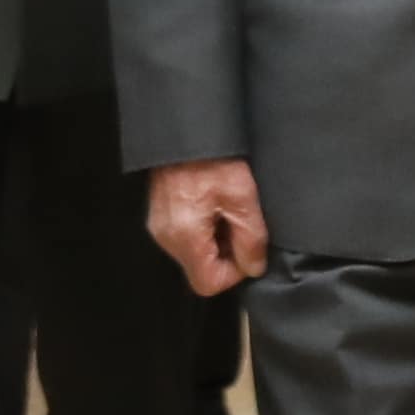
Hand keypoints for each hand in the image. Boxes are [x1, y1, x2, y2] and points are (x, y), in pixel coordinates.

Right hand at [146, 158, 265, 294]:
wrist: (188, 131)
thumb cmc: (212, 158)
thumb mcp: (243, 198)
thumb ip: (251, 240)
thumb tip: (253, 267)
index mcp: (184, 236)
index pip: (208, 283)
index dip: (233, 273)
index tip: (247, 249)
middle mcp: (166, 237)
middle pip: (201, 269)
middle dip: (226, 254)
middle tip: (239, 222)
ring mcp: (161, 226)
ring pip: (195, 254)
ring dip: (216, 240)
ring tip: (227, 209)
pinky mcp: (162, 216)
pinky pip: (186, 237)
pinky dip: (205, 229)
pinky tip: (214, 205)